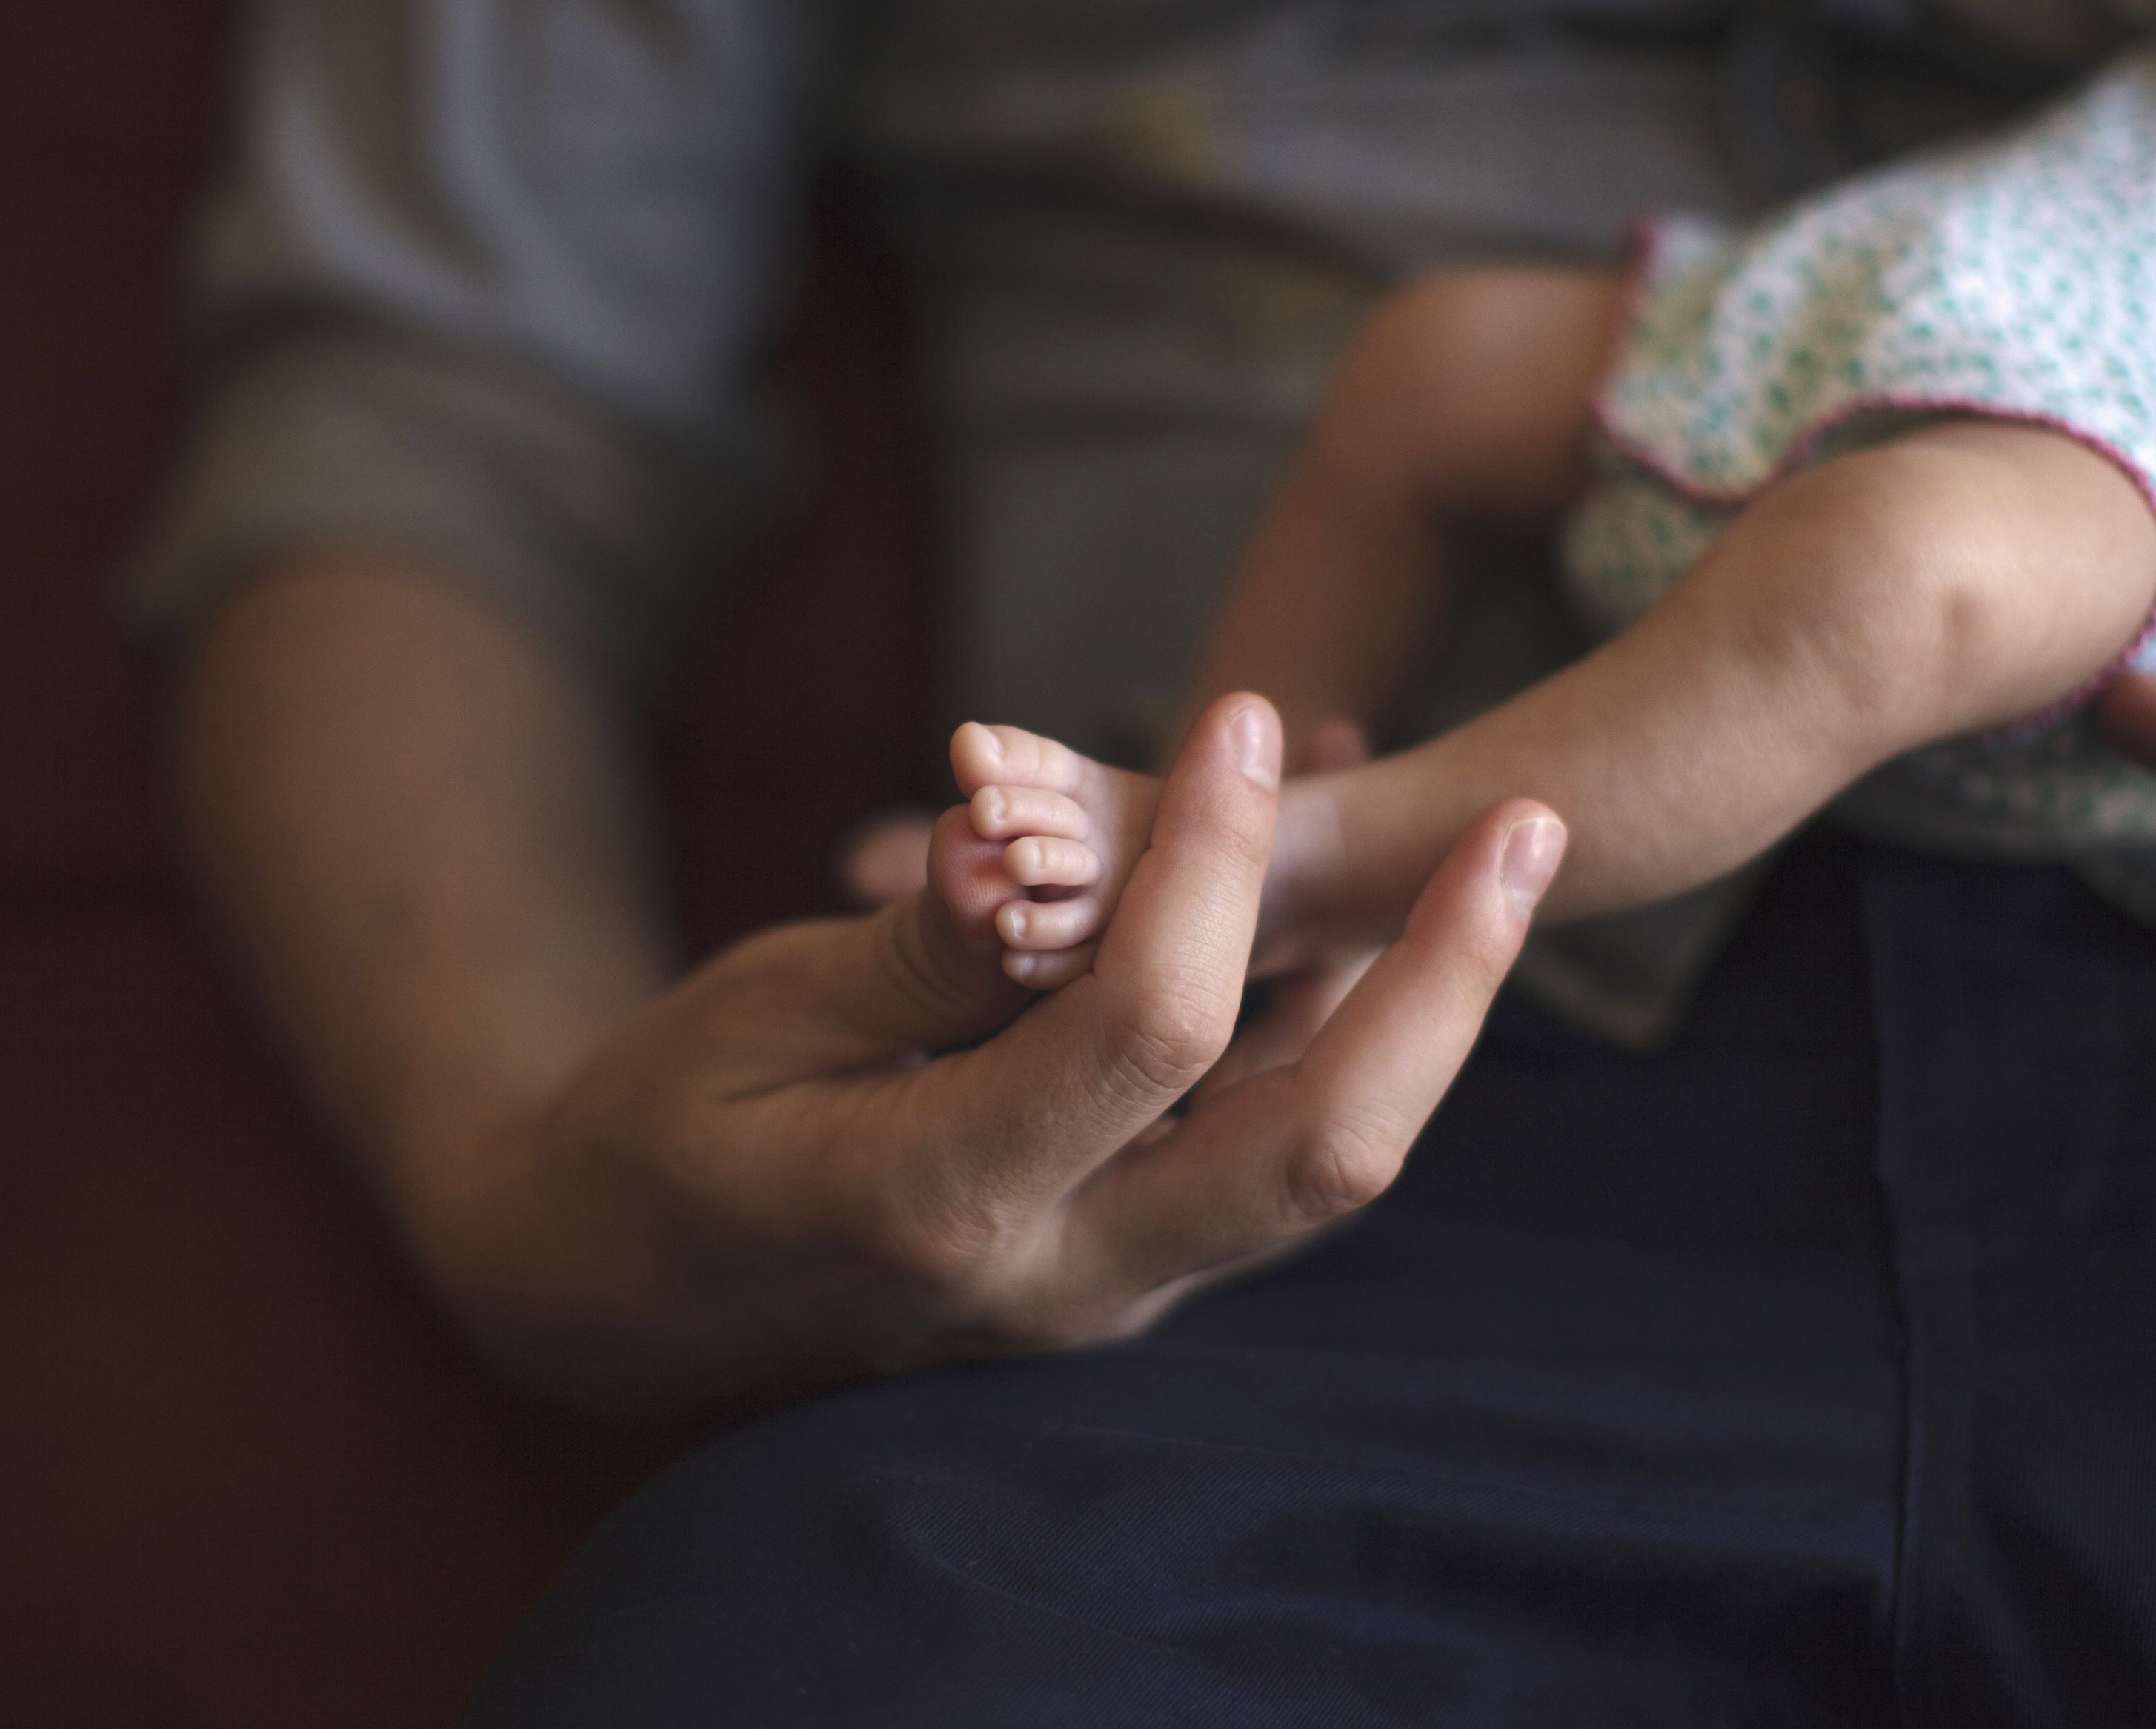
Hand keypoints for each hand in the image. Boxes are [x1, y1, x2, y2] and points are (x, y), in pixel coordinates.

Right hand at [480, 697, 1565, 1422]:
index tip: (1245, 715)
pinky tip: (1343, 904)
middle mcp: (1063, 1278)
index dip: (1212, 861)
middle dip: (1443, 984)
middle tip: (1529, 825)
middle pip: (1321, 1151)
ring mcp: (1110, 1287)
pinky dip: (1326, 1027)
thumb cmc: (656, 1136)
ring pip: (1322, 1160)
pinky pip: (1262, 1145)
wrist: (626, 1300)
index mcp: (942, 1206)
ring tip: (1485, 845)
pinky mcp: (1126, 1260)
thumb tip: (1018, 841)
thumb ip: (910, 951)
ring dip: (1419, 1008)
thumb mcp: (748, 1018)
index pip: (1148, 1029)